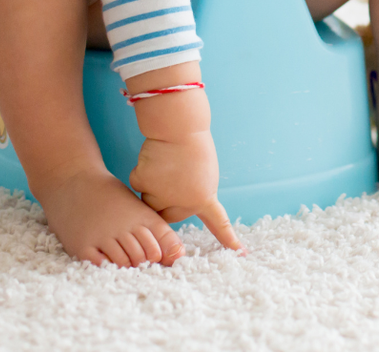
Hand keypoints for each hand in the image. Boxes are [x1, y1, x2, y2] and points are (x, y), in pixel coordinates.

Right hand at [129, 131, 242, 251]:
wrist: (178, 126)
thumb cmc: (192, 143)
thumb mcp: (204, 171)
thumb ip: (193, 191)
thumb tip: (172, 204)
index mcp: (205, 196)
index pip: (218, 222)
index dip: (228, 238)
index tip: (240, 253)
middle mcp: (185, 202)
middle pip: (168, 216)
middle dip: (165, 201)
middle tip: (170, 176)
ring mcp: (163, 195)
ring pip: (149, 201)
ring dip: (151, 185)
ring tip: (163, 162)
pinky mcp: (144, 184)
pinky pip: (138, 182)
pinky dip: (142, 170)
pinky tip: (153, 157)